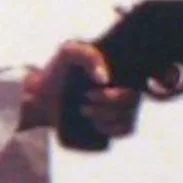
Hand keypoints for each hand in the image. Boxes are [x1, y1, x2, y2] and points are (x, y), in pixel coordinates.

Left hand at [20, 41, 140, 136]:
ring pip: (130, 116)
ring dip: (108, 117)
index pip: (143, 79)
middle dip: (110, 102)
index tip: (96, 88)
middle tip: (85, 98)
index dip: (126, 91)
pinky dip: (115, 129)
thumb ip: (88, 55)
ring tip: (84, 111)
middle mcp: (125, 88)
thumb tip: (105, 79)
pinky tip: (97, 126)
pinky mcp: (112, 124)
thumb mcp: (69, 53)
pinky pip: (128, 129)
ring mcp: (120, 107)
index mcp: (121, 70)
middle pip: (133, 100)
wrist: (39, 96)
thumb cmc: (56, 71)